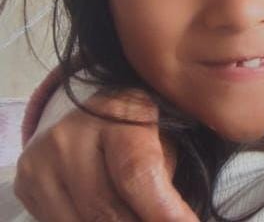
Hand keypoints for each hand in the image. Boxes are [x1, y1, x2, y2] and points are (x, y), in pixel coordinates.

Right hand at [14, 89, 197, 221]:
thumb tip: (176, 218)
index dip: (163, 211)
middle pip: (106, 209)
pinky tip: (110, 216)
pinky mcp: (26, 185)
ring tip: (140, 216)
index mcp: (117, 112)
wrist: (88, 113)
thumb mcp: (163, 137)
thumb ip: (164, 176)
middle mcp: (70, 136)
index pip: (138, 172)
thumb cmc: (139, 128)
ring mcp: (41, 162)